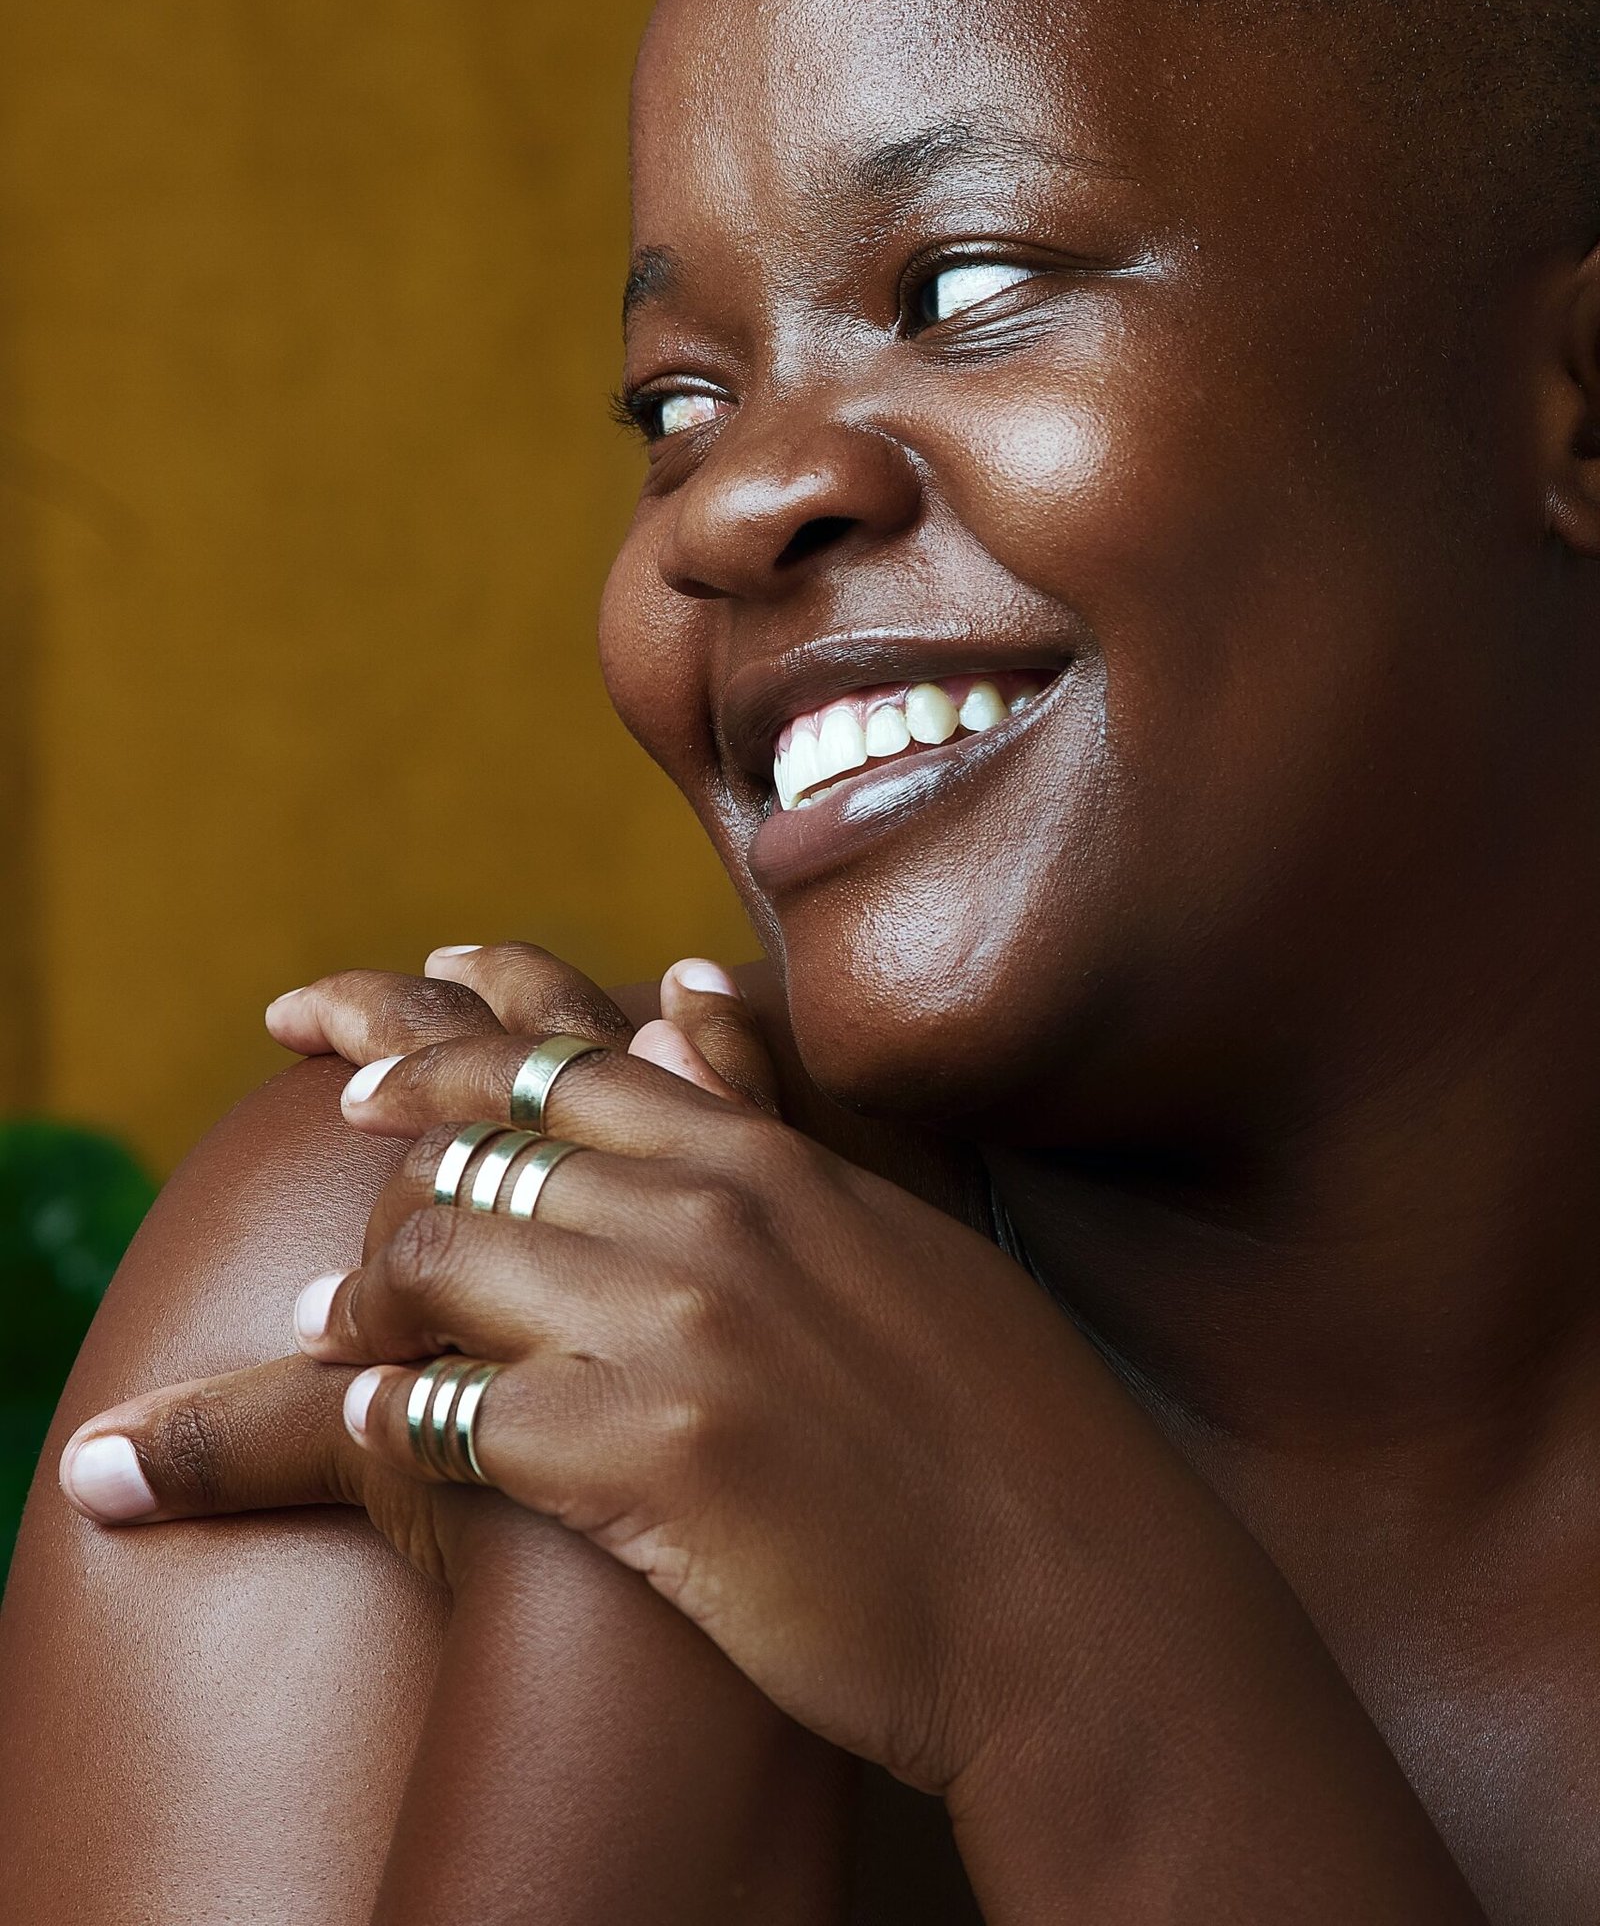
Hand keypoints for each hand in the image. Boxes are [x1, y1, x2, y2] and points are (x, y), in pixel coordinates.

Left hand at [63, 940, 1102, 1796]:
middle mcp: (714, 1222)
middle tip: (332, 1275)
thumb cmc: (1000, 1424)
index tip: (364, 1095)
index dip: (436, 1073)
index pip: (558, 1071)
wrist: (1076, 1596)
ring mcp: (681, 1334)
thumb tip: (680, 989)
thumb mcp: (894, 1230)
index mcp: (770, 1165)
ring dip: (367, 1312)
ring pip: (443, 1265)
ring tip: (340, 1353)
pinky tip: (380, 1437)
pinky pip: (455, 1416)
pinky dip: (396, 1423)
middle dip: (381, 1205)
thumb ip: (773, 1118)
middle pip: (475, 1162)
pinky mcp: (651, 1463)